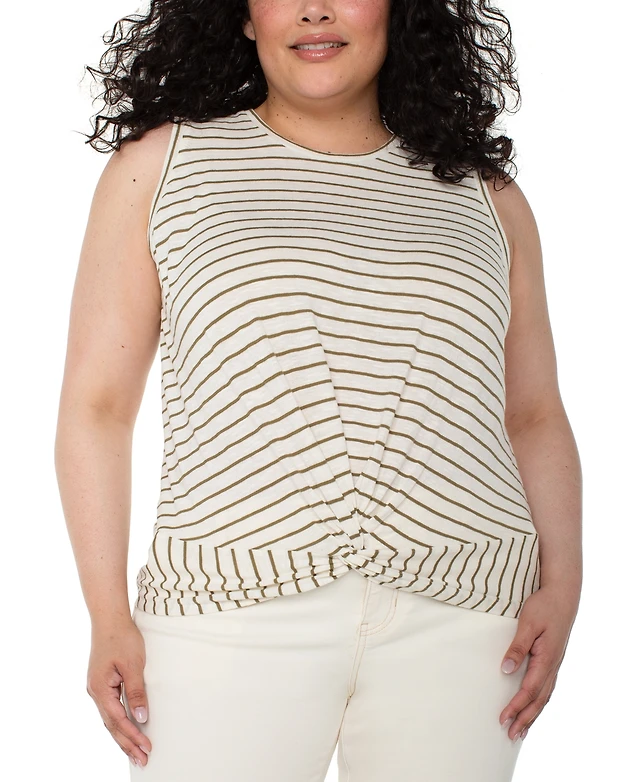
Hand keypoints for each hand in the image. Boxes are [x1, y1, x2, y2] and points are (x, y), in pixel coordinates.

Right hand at [86, 617, 152, 767]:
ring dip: (123, 736)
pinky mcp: (102, 683)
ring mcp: (97, 688)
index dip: (133, 736)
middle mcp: (95, 692)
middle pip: (112, 725)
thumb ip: (136, 691)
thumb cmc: (122, 638)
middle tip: (143, 760)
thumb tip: (141, 717)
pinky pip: (110, 709)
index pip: (118, 720)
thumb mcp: (133, 664)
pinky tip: (128, 729)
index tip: (147, 748)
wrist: (109, 619)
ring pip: (110, 719)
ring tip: (136, 752)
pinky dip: (119, 722)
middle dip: (127, 744)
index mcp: (100, 689)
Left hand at [498, 583, 578, 741]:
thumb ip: (517, 647)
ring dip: (532, 714)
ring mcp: (555, 664)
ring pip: (544, 696)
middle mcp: (552, 666)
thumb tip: (506, 670)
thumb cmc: (544, 606)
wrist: (563, 596)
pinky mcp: (553, 660)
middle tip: (510, 735)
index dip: (515, 706)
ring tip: (521, 731)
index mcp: (546, 659)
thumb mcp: (528, 623)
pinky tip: (533, 707)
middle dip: (524, 718)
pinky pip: (547, 687)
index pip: (529, 690)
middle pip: (538, 700)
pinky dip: (539, 702)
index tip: (503, 718)